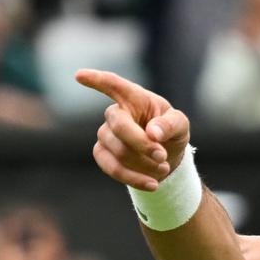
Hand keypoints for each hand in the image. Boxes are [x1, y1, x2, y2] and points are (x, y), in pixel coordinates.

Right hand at [75, 69, 189, 190]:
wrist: (166, 158)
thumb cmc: (171, 132)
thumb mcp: (180, 125)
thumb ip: (170, 124)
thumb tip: (152, 133)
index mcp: (134, 98)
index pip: (113, 85)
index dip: (97, 80)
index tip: (79, 75)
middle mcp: (115, 113)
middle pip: (120, 127)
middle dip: (143, 144)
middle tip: (163, 156)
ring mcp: (105, 134)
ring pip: (119, 151)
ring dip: (144, 163)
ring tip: (164, 167)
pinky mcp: (102, 154)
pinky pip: (112, 169)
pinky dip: (135, 179)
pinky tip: (153, 184)